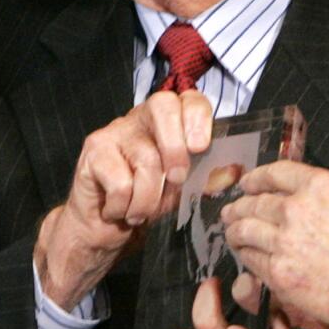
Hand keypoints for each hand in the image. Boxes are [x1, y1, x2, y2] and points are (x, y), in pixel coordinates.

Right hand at [35, 89, 212, 307]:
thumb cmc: (147, 202)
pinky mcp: (93, 149)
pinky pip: (120, 181)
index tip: (201, 147)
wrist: (103, 230)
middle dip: (176, 148)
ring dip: (149, 198)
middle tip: (177, 180)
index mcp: (171, 121)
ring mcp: (115, 131)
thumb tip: (235, 171)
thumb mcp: (184, 191)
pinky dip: (124, 206)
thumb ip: (207, 178)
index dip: (198, 117)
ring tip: (142, 212)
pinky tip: (119, 210)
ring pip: (146, 158)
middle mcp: (142, 117)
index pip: (189, 99)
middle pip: (163, 107)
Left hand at [221, 161, 328, 328]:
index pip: (274, 173)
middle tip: (232, 213)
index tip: (247, 183)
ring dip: (236, 232)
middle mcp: (297, 208)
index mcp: (320, 186)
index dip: (255, 178)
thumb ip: (321, 200)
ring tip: (234, 235)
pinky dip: (247, 258)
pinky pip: (251, 261)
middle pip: (252, 202)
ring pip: (244, 231)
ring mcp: (284, 242)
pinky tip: (249, 258)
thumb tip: (296, 204)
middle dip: (239, 208)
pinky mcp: (279, 274)